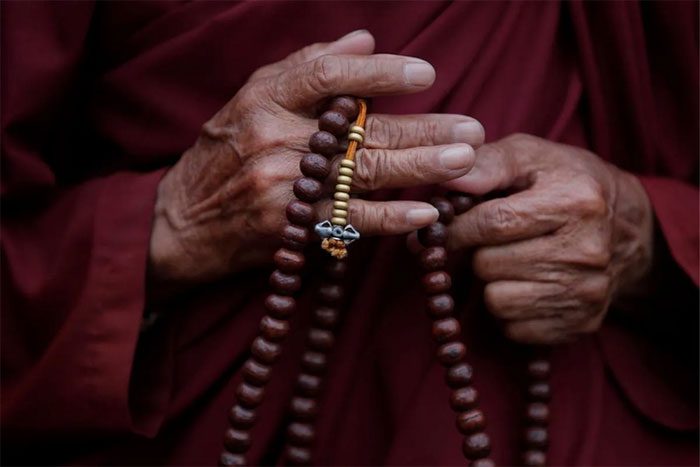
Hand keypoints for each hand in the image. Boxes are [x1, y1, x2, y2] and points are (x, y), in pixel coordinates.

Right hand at [150, 30, 484, 283]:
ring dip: (418, 168)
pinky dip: (389, 218)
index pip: (326, 74)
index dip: (379, 72)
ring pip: (362, 174)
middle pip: (360, 130)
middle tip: (470, 129)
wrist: (181, 222)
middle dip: (422, 129)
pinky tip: (426, 213)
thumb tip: (364, 41)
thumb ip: (306, 66)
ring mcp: (281, 186)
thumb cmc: (224, 153)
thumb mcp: (252, 98)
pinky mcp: (287, 228)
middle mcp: (273, 138)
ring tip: (463, 162)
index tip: (425, 73)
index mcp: (264, 98)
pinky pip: (348, 222)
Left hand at [444, 134, 653, 343]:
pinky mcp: (582, 322)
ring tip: (509, 260)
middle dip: (477, 251)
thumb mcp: (532, 156)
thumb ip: (489, 162)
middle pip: (489, 265)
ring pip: (497, 301)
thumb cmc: (566, 183)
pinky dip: (509, 308)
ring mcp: (587, 292)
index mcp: (575, 202)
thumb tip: (449, 177)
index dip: (459, 227)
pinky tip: (524, 284)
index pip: (495, 223)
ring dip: (491, 282)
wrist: (628, 228)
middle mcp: (587, 250)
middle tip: (490, 241)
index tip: (447, 227)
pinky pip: (514, 327)